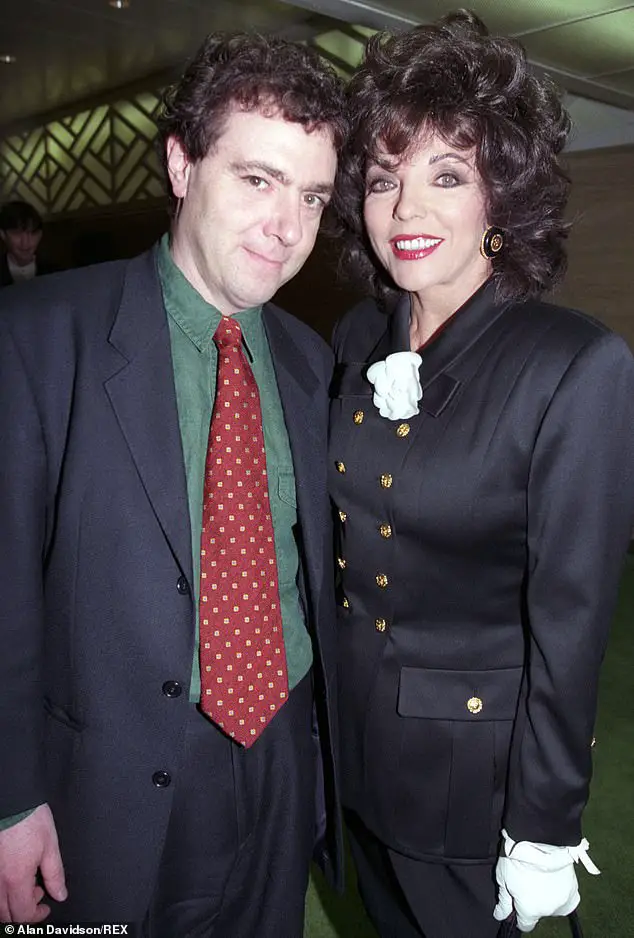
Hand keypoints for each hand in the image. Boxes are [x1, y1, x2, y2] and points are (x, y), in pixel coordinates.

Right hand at [0, 804, 66, 922]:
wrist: (11, 800)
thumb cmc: (29, 819)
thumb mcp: (50, 846)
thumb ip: (55, 874)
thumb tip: (60, 894)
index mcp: (16, 879)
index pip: (22, 915)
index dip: (36, 916)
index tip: (45, 907)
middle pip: (5, 915)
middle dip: (23, 911)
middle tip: (37, 892)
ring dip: (10, 902)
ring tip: (25, 883)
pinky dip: (1, 891)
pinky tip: (12, 876)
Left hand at [493, 829, 598, 932]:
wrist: (540, 837)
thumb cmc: (518, 857)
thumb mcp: (503, 878)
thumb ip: (504, 900)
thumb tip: (501, 915)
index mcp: (531, 909)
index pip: (526, 924)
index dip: (519, 915)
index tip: (517, 904)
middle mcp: (550, 909)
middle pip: (541, 913)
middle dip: (534, 902)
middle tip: (528, 882)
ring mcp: (564, 898)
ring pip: (556, 906)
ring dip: (549, 897)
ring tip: (541, 878)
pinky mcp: (575, 886)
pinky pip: (568, 895)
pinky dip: (561, 889)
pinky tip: (553, 876)